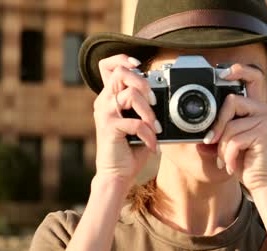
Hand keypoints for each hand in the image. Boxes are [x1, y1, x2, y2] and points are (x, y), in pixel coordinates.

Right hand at [93, 54, 160, 188]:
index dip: (123, 59)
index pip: (108, 65)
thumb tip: (162, 94)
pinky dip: (149, 135)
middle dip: (143, 82)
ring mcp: (105, 114)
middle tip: (153, 100)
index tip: (139, 65)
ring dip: (148, 111)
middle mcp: (104, 101)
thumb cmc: (130, 148)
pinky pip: (135, 123)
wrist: (118, 174)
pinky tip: (152, 145)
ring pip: (129, 95)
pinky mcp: (109, 128)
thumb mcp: (139, 122)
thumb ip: (144, 106)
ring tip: (155, 126)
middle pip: (120, 72)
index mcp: (111, 97)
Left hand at [208, 64, 266, 192]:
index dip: (239, 70)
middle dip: (217, 124)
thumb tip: (199, 129)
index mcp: (256, 107)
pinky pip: (233, 140)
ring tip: (225, 158)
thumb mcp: (229, 141)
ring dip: (221, 147)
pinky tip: (230, 165)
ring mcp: (265, 120)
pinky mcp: (263, 134)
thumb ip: (220, 129)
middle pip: (232, 101)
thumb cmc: (245, 160)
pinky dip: (227, 156)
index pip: (253, 77)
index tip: (222, 72)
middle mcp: (264, 109)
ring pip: (230, 125)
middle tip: (212, 141)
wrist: (262, 183)